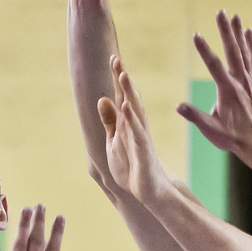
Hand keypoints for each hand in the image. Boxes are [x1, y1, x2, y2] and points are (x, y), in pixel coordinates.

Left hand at [98, 56, 169, 204]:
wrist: (149, 191)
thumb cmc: (133, 167)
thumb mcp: (114, 142)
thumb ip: (109, 122)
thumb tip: (102, 99)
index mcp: (127, 124)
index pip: (122, 97)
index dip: (117, 79)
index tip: (113, 59)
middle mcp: (136, 126)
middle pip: (129, 98)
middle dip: (122, 79)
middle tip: (116, 58)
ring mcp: (140, 137)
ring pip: (134, 111)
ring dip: (129, 93)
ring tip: (123, 74)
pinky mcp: (143, 150)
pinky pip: (137, 132)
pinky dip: (131, 119)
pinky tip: (126, 107)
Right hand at [178, 11, 251, 155]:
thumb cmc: (231, 138)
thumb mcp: (211, 130)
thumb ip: (195, 116)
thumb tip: (178, 106)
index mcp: (228, 91)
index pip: (214, 66)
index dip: (204, 50)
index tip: (196, 35)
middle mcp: (241, 82)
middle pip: (232, 52)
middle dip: (225, 31)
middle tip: (219, 12)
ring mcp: (250, 82)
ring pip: (244, 53)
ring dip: (238, 33)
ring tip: (233, 16)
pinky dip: (251, 46)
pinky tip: (248, 32)